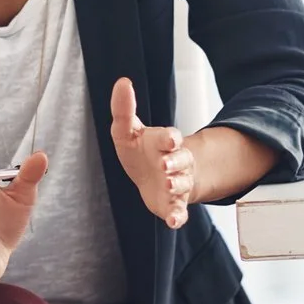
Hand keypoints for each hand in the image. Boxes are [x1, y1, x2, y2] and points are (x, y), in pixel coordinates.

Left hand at [109, 77, 196, 227]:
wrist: (153, 178)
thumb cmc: (140, 151)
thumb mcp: (127, 130)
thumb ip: (123, 109)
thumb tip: (122, 81)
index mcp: (163, 142)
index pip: (170, 137)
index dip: (169, 138)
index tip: (169, 139)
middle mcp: (174, 162)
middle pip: (180, 160)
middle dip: (175, 161)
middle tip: (165, 164)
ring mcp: (176, 184)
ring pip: (181, 184)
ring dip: (176, 184)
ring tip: (168, 184)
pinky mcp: (172, 204)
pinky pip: (179, 211)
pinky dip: (178, 216)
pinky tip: (174, 221)